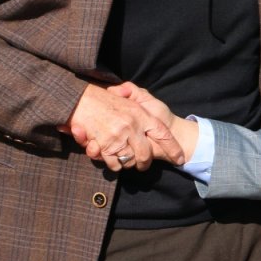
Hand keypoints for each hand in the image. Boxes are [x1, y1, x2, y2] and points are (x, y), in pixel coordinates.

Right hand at [59, 83, 184, 170]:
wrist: (81, 99)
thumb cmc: (106, 99)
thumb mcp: (129, 96)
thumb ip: (142, 102)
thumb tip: (152, 118)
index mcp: (141, 114)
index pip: (163, 133)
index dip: (173, 147)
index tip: (180, 159)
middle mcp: (132, 126)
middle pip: (146, 154)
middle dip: (146, 163)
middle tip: (143, 165)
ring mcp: (119, 137)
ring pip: (130, 161)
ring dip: (128, 163)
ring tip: (124, 159)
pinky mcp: (105, 146)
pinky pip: (115, 163)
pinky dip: (114, 164)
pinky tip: (110, 156)